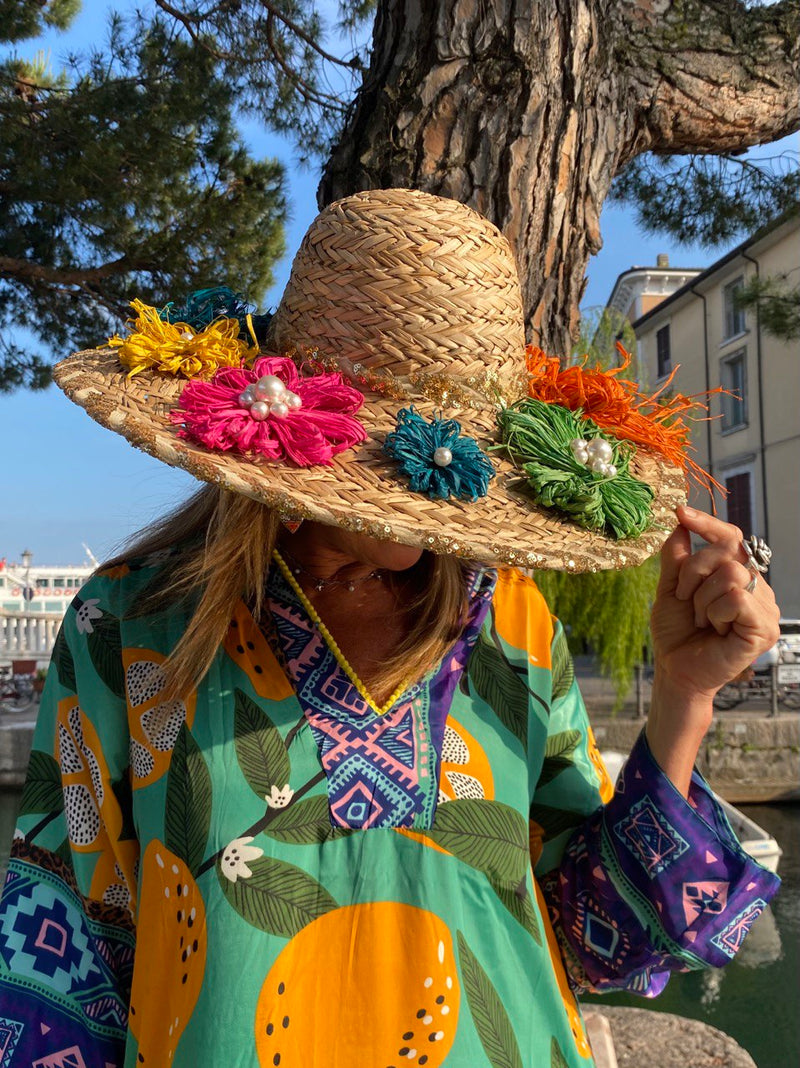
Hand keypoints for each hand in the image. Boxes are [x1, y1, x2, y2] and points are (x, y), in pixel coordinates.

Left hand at [651, 505, 780, 699]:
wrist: (675, 669)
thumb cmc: (676, 632)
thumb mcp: (671, 587)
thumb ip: (676, 556)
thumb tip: (680, 520)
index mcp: (738, 575)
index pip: (731, 538)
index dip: (708, 523)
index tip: (681, 512)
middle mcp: (757, 588)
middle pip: (727, 552)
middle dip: (693, 574)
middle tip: (687, 601)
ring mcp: (765, 608)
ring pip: (731, 574)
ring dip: (702, 599)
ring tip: (701, 620)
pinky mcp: (765, 628)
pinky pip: (736, 599)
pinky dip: (714, 613)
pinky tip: (714, 630)